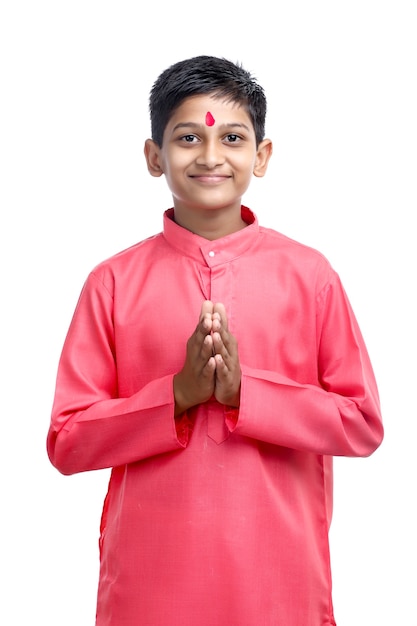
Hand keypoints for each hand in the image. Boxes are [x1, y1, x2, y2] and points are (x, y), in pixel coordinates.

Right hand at [173, 301, 240, 415]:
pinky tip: (213, 360)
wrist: (188, 386)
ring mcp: (199, 365)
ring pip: (203, 354)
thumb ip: (204, 322)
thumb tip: (208, 302)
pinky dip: (210, 366)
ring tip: (210, 337)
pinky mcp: (203, 377)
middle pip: (200, 338)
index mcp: (196, 342)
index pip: (201, 327)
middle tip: (209, 318)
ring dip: (206, 346)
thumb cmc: (197, 360)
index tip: (209, 305)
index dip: (205, 317)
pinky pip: (206, 371)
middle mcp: (196, 351)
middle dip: (204, 329)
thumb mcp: (199, 339)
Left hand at [211, 303, 240, 407]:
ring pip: (224, 353)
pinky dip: (220, 365)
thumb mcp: (221, 342)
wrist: (230, 388)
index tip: (216, 304)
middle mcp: (229, 351)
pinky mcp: (226, 378)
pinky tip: (216, 359)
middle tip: (215, 317)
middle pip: (224, 338)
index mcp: (227, 343)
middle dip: (220, 328)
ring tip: (214, 335)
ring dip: (219, 344)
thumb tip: (217, 304)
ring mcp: (228, 364)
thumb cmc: (224, 362)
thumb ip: (219, 325)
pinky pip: (222, 370)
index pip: (223, 328)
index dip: (220, 317)